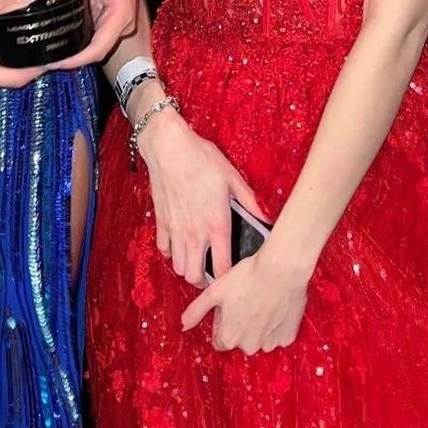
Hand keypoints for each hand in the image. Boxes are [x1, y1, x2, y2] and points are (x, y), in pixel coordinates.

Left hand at [48, 0, 139, 69]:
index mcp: (122, 14)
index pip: (99, 48)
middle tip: (43, 60)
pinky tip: (56, 38)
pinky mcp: (105, 15)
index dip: (78, 60)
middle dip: (72, 58)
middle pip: (95, 51)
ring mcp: (113, 20)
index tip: (55, 62)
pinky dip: (74, 38)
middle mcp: (120, 22)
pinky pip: (89, 34)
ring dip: (72, 50)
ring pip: (92, 44)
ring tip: (46, 52)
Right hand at [136, 108, 257, 286]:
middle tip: (211, 272)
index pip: (222, 268)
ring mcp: (176, 229)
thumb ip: (250, 201)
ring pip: (178, 267)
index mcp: (217, 224)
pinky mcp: (161, 222)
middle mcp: (195, 232)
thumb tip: (267, 216)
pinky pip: (164, 250)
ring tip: (197, 259)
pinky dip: (171, 252)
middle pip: (195, 276)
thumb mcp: (232, 177)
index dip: (227, 279)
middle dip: (203, 280)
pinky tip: (180, 243)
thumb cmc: (201, 159)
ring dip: (187, 267)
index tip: (231, 277)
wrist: (169, 147)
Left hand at [180, 241, 307, 353]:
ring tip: (262, 302)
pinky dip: (277, 325)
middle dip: (241, 326)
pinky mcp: (288, 337)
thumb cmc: (247, 278)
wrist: (281, 270)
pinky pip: (278, 335)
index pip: (220, 341)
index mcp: (229, 338)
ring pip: (260, 339)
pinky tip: (275, 307)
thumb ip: (196, 311)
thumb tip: (182, 325)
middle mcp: (249, 346)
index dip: (223, 322)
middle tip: (246, 301)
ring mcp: (270, 343)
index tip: (230, 307)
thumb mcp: (214, 292)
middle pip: (240, 341)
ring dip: (259, 326)